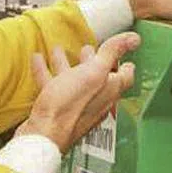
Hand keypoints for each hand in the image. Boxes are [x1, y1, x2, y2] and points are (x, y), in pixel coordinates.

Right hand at [17, 32, 139, 152]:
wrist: (44, 133)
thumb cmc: (70, 107)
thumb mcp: (94, 72)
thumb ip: (112, 54)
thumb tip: (134, 39)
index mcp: (108, 90)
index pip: (124, 76)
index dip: (125, 64)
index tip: (125, 56)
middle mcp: (95, 99)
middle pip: (97, 77)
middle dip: (92, 61)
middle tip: (89, 49)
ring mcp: (74, 105)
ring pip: (72, 80)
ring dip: (66, 64)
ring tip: (58, 50)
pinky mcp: (56, 109)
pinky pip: (52, 86)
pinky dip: (46, 72)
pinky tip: (38, 61)